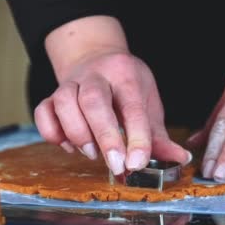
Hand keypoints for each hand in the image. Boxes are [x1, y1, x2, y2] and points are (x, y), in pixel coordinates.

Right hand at [35, 17, 190, 174]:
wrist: (95, 58)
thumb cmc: (126, 87)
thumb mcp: (148, 103)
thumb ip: (159, 135)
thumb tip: (181, 159)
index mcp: (126, 75)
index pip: (132, 106)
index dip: (136, 137)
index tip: (137, 163)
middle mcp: (96, 76)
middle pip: (94, 101)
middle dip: (105, 137)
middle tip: (116, 166)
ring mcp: (70, 84)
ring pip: (64, 103)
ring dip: (77, 134)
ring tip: (92, 153)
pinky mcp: (51, 96)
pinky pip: (43, 113)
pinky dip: (53, 133)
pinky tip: (69, 145)